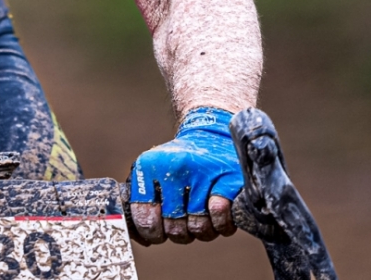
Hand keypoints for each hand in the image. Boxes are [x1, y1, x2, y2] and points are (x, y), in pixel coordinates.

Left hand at [128, 107, 242, 244]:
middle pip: (174, 227)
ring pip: (199, 227)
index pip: (144, 216)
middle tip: (182, 224)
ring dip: (201, 230)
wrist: (212, 132)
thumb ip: (142, 201)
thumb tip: (139, 237)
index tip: (157, 232)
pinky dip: (221, 224)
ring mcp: (204, 173)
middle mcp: (176, 167)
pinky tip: (217, 215)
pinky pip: (221, 218)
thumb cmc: (180, 161)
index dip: (151, 232)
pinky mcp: (231, 178)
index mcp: (150, 165)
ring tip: (200, 217)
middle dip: (179, 233)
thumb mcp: (152, 171)